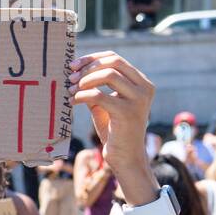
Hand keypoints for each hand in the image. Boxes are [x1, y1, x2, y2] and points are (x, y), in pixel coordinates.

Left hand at [70, 51, 155, 203]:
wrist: (125, 156)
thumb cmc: (113, 129)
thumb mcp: (105, 103)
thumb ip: (96, 87)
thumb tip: (74, 71)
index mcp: (141, 82)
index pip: (116, 58)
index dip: (92, 58)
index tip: (73, 65)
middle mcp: (145, 88)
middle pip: (113, 62)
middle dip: (88, 67)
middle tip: (70, 77)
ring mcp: (139, 99)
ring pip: (108, 75)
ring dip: (84, 80)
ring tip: (70, 90)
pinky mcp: (128, 112)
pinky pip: (99, 95)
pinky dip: (81, 96)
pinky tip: (72, 102)